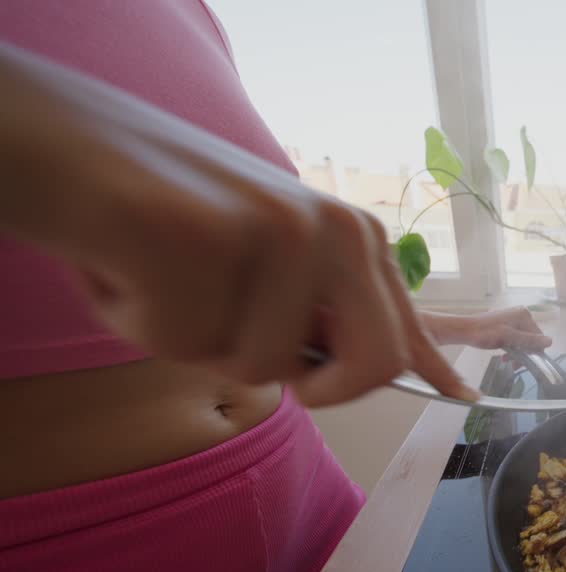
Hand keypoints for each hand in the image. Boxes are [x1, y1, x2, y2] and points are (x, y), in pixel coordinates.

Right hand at [0, 42, 474, 405]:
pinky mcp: (206, 237)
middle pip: (372, 366)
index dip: (431, 368)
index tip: (466, 400)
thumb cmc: (164, 220)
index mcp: (352, 237)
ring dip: (193, 338)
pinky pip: (180, 341)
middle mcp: (333, 229)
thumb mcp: (261, 267)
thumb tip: (378, 372)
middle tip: (234, 333)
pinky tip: (127, 259)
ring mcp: (276, 230)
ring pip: (256, 367)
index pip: (405, 325)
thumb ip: (316, 317)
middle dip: (311, 387)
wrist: (70, 146)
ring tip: (164, 273)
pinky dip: (137, 317)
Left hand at [421, 307, 551, 351]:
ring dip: (517, 352)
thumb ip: (529, 340)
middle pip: (531, 338)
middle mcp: (521, 314)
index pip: (538, 336)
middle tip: (514, 365)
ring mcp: (513, 318)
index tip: (524, 363)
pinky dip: (512, 347)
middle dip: (524, 353)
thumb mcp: (509, 338)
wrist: (465, 330)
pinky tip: (504, 355)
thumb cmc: (485, 333)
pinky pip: (515, 338)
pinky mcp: (506, 323)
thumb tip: (550, 342)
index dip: (534, 352)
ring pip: (523, 339)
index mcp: (524, 315)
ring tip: (507, 361)